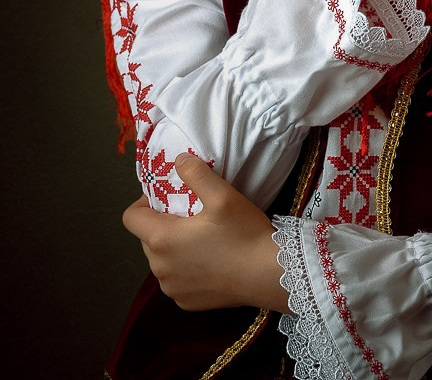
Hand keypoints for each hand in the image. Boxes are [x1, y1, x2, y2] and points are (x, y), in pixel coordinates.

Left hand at [122, 154, 288, 313]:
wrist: (268, 274)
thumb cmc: (244, 233)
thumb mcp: (222, 195)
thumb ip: (195, 173)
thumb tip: (179, 161)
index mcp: (162, 240)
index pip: (131, 218)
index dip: (144, 203)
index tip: (167, 197)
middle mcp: (160, 269)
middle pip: (147, 239)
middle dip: (163, 224)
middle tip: (192, 215)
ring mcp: (173, 289)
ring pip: (162, 261)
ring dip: (173, 248)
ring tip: (202, 238)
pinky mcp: (187, 303)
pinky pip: (176, 280)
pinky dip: (186, 269)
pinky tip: (210, 261)